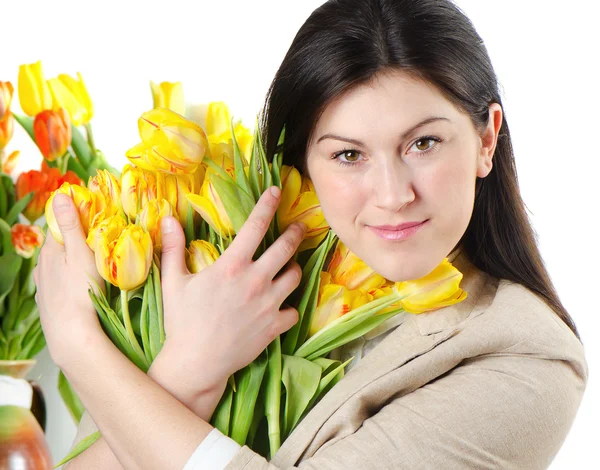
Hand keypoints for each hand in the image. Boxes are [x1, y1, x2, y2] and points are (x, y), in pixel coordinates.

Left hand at [33, 194, 104, 368]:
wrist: (71, 335)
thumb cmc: (80, 292)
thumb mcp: (80, 253)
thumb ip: (71, 225)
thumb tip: (60, 195)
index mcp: (50, 250)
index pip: (59, 223)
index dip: (76, 216)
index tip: (94, 214)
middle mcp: (42, 266)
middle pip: (59, 245)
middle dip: (75, 239)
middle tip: (99, 239)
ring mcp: (43, 285)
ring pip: (57, 265)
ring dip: (71, 261)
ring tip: (91, 263)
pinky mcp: (48, 302)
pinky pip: (58, 283)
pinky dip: (68, 279)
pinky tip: (80, 285)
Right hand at [158, 186, 304, 389]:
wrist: (196, 363)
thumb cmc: (181, 321)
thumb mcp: (174, 282)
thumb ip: (173, 248)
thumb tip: (168, 218)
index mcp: (232, 266)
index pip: (256, 226)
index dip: (268, 205)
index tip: (276, 191)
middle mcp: (256, 280)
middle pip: (286, 248)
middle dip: (296, 233)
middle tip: (300, 227)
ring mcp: (269, 304)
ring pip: (295, 276)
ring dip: (292, 268)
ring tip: (286, 268)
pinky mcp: (275, 326)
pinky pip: (293, 310)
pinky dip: (288, 307)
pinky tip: (280, 306)